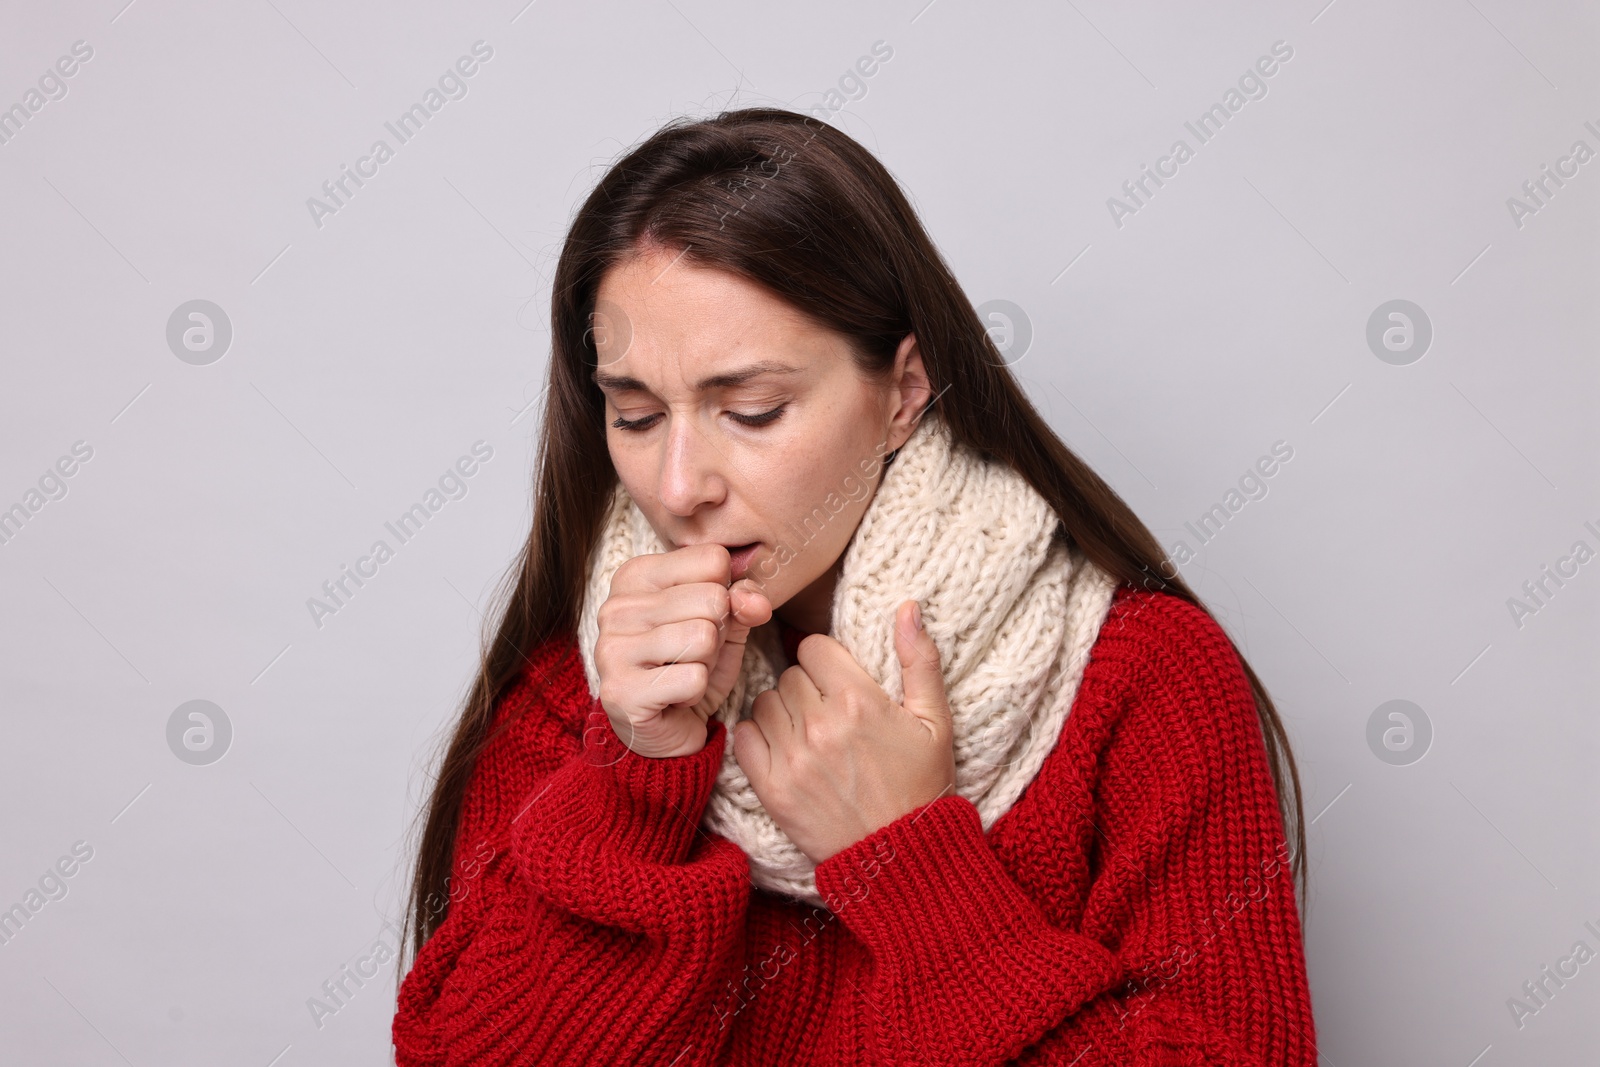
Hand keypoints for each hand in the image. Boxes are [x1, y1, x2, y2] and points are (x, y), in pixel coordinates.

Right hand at [594, 543, 772, 758]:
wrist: (666, 729)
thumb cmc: (692, 667)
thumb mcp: (726, 626)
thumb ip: (744, 601)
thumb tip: (755, 601)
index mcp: (637, 576)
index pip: (713, 559)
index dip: (725, 596)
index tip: (700, 620)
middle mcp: (616, 606)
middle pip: (712, 599)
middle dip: (718, 635)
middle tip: (693, 655)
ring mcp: (611, 648)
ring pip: (704, 638)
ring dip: (707, 664)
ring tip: (684, 673)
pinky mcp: (620, 690)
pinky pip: (693, 679)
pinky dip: (696, 692)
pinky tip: (675, 697)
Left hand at [730, 600, 955, 864]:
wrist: (902, 856)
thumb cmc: (922, 784)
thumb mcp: (935, 720)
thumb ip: (920, 659)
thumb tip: (907, 606)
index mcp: (859, 701)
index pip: (813, 647)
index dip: (826, 660)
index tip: (839, 681)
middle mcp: (821, 725)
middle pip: (789, 674)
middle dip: (808, 687)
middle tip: (830, 712)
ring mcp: (793, 759)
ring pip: (765, 702)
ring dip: (783, 711)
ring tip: (810, 732)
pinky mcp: (773, 789)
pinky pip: (745, 737)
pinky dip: (760, 738)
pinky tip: (786, 749)